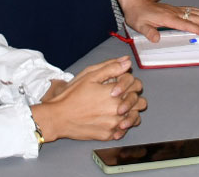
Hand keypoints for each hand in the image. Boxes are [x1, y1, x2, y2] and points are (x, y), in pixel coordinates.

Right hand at [32, 57, 147, 141]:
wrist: (58, 118)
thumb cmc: (72, 96)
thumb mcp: (90, 76)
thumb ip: (111, 68)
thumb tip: (127, 62)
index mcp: (116, 93)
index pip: (137, 85)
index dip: (131, 82)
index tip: (122, 84)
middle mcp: (118, 110)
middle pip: (140, 102)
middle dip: (134, 97)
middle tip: (123, 96)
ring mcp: (114, 125)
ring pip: (135, 118)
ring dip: (131, 112)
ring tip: (121, 109)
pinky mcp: (108, 136)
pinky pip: (123, 131)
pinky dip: (121, 125)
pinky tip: (111, 119)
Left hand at [121, 0, 198, 41]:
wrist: (135, 1)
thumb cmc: (137, 14)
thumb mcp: (139, 25)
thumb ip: (149, 32)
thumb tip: (156, 39)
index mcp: (168, 18)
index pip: (186, 25)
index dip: (198, 29)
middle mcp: (174, 13)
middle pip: (195, 18)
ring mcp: (176, 10)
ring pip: (195, 12)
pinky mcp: (175, 9)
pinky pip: (191, 9)